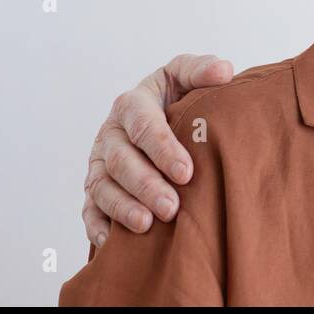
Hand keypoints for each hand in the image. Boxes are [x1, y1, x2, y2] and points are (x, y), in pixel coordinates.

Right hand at [81, 54, 232, 246]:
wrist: (157, 115)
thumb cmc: (174, 97)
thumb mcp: (184, 76)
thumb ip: (200, 70)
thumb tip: (224, 71)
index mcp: (131, 104)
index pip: (142, 125)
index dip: (163, 149)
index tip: (186, 172)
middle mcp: (110, 134)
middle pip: (121, 161)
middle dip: (146, 185)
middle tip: (172, 207)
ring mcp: (99, 163)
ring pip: (102, 187)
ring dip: (123, 208)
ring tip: (148, 225)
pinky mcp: (94, 189)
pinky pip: (89, 209)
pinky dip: (97, 226)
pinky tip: (112, 242)